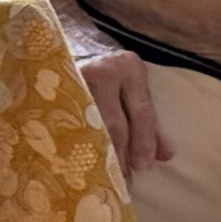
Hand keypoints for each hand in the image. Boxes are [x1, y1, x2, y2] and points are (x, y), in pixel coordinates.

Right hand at [72, 43, 170, 177]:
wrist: (66, 43)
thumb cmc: (106, 72)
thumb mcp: (131, 88)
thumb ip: (147, 120)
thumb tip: (165, 155)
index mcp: (130, 68)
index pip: (142, 112)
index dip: (143, 143)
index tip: (142, 167)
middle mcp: (104, 69)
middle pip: (115, 123)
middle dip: (120, 154)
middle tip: (121, 178)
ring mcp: (76, 76)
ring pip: (90, 124)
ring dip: (97, 151)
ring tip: (100, 174)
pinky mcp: (55, 86)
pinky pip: (68, 117)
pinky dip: (75, 138)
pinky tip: (76, 155)